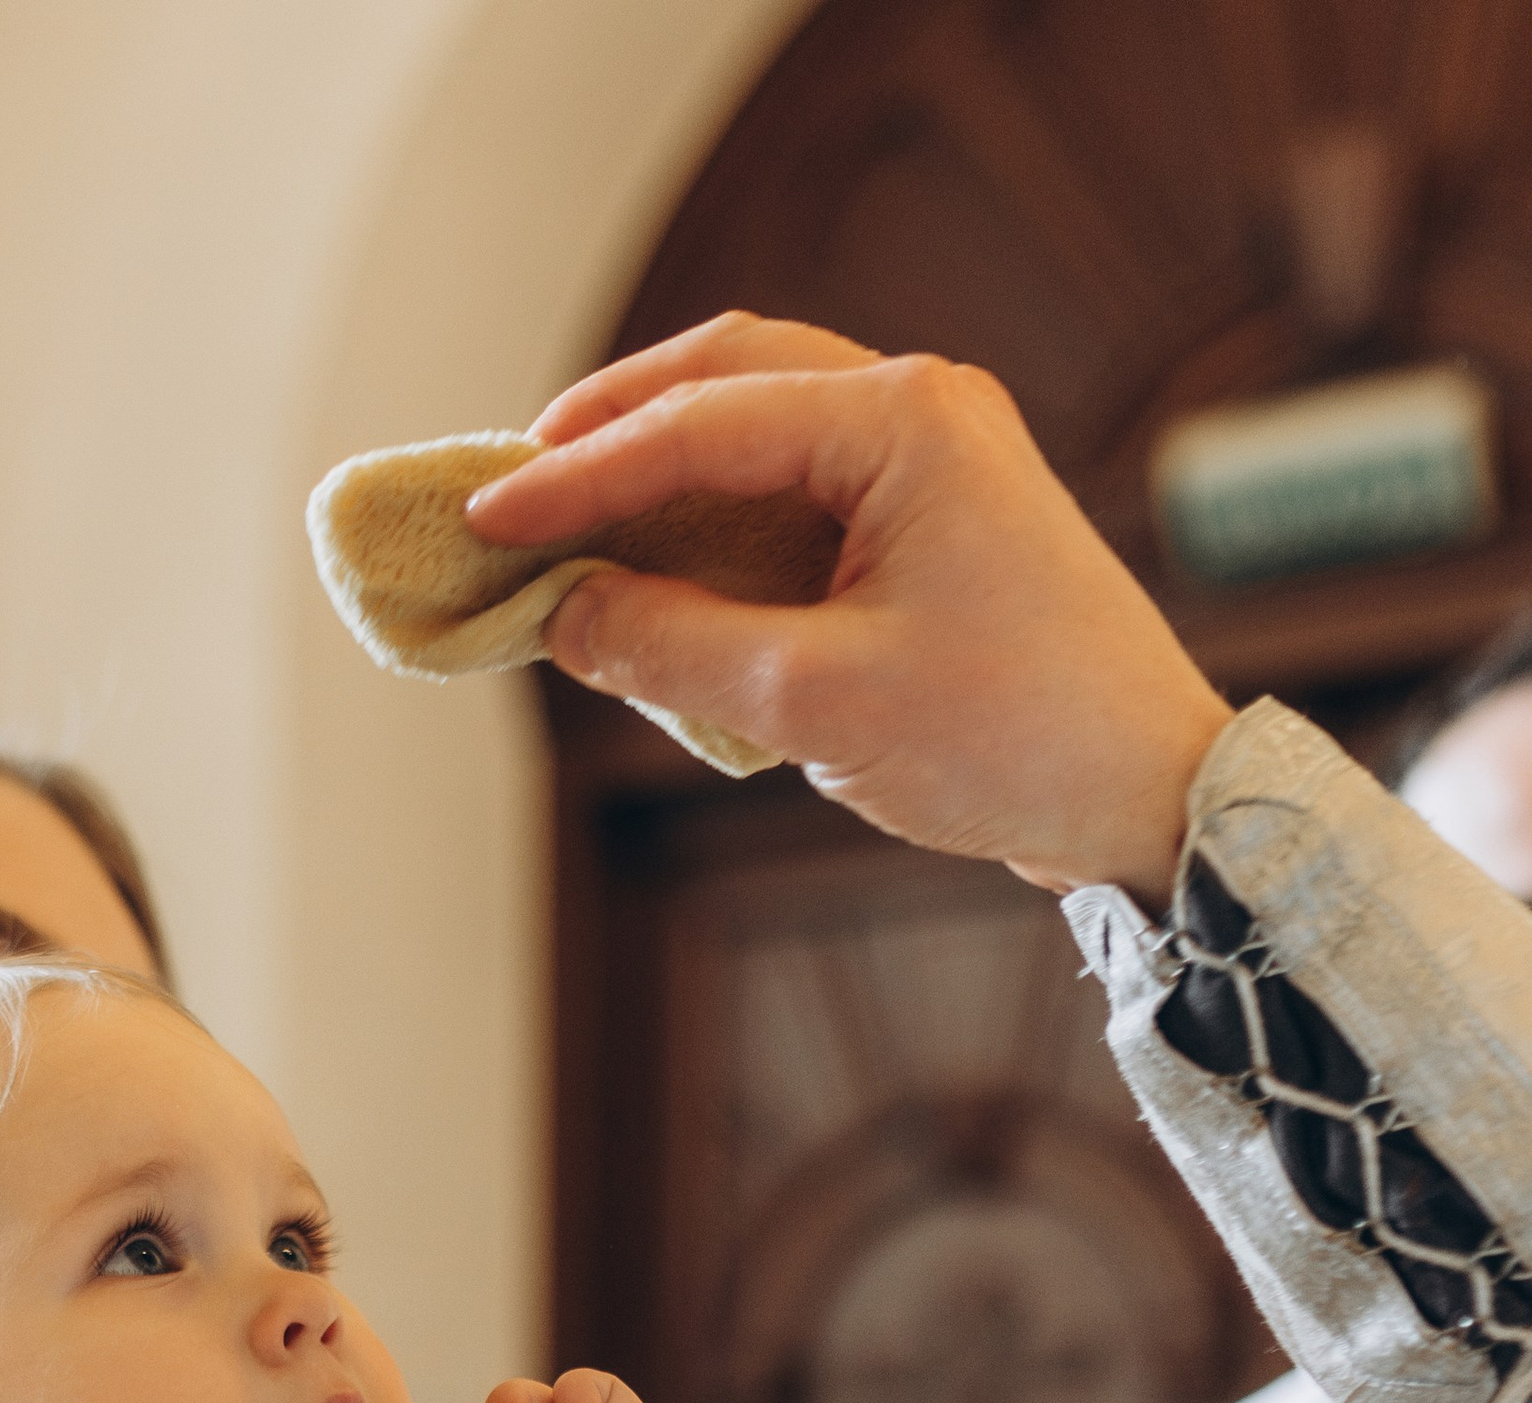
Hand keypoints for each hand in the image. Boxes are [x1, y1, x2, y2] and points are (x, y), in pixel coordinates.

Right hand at [465, 312, 1232, 908]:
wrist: (1147, 793)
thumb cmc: (1008, 739)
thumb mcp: (814, 700)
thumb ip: (673, 645)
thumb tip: (565, 613)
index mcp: (902, 423)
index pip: (699, 424)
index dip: (578, 475)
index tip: (487, 519)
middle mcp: (922, 410)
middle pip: (728, 376)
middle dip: (613, 430)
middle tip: (515, 487)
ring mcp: (936, 458)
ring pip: (763, 426)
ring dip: (663, 472)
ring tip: (571, 529)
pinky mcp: (938, 519)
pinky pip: (802, 491)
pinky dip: (720, 522)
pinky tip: (663, 575)